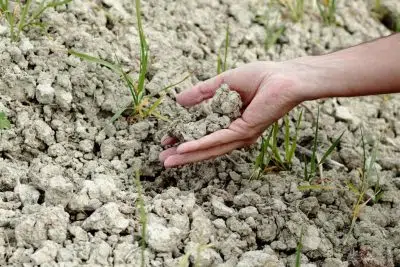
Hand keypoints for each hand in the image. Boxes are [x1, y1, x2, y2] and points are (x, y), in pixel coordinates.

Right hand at [159, 60, 315, 166]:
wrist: (284, 77)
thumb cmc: (260, 77)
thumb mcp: (222, 83)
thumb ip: (201, 93)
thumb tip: (178, 100)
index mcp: (230, 122)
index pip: (203, 134)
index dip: (184, 137)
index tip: (167, 140)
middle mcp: (235, 133)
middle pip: (205, 147)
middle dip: (183, 154)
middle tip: (162, 160)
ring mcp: (240, 135)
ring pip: (209, 148)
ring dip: (187, 155)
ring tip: (167, 161)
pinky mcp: (244, 131)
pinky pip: (218, 139)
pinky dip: (200, 145)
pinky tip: (183, 149)